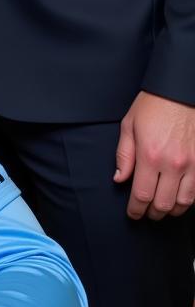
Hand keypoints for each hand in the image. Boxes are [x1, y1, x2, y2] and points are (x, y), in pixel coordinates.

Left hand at [115, 91, 194, 219]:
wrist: (180, 93)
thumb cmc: (152, 107)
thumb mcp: (129, 127)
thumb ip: (124, 156)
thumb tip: (119, 179)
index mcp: (150, 156)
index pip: (142, 195)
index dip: (136, 210)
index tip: (132, 214)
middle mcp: (173, 163)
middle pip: (164, 203)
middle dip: (152, 213)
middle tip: (146, 213)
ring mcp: (193, 163)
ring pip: (184, 202)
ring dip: (172, 209)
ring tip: (162, 209)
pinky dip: (188, 199)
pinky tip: (178, 198)